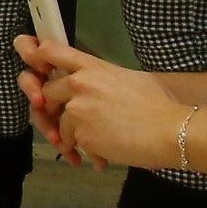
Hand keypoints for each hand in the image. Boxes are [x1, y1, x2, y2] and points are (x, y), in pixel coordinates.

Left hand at [28, 43, 185, 172]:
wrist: (171, 130)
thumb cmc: (158, 105)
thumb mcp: (129, 78)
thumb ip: (102, 78)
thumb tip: (95, 84)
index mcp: (92, 67)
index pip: (51, 51)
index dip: (37, 56)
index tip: (36, 64)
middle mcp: (80, 83)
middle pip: (46, 91)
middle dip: (56, 108)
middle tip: (72, 120)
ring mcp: (78, 109)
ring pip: (59, 122)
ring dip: (72, 135)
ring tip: (98, 142)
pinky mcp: (81, 134)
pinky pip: (71, 143)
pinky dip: (84, 151)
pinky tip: (102, 156)